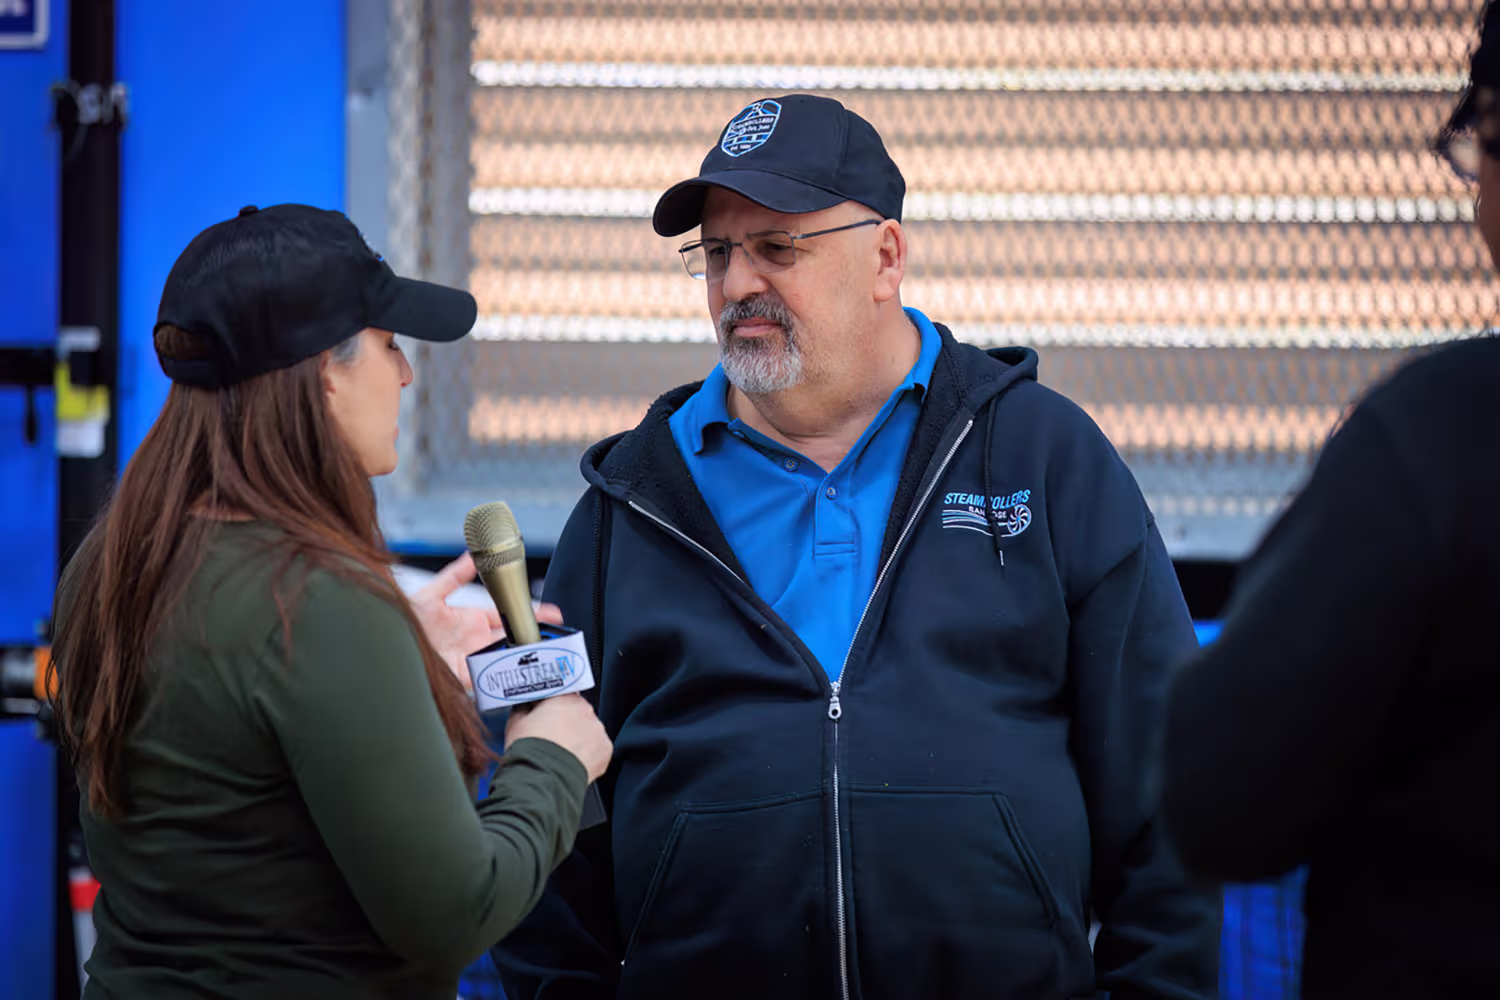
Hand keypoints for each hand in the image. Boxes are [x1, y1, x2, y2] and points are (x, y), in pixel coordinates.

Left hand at [408, 554, 562, 689]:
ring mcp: (473, 659)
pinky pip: (492, 676)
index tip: (552, 613)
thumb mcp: (431, 594)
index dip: (529, 613)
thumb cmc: (404, 623)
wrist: (387, 651)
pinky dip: (507, 672)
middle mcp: (475, 640)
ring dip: (523, 653)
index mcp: (470, 619)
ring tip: (544, 650)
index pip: (507, 614)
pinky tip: (519, 668)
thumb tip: (473, 554)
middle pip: (512, 636)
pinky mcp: (466, 679)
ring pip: (507, 656)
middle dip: (534, 635)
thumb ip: (455, 575)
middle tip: (557, 634)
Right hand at [506, 694, 612, 782]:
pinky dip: (589, 755)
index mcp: (564, 698)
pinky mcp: (605, 750)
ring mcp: (597, 730)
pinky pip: (597, 749)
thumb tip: (524, 706)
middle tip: (552, 737)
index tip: (547, 713)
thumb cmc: (529, 751)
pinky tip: (573, 762)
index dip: (553, 705)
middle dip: (567, 723)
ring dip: (579, 739)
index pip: (562, 693)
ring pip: (589, 731)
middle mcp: (586, 710)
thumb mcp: (516, 723)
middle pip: (577, 712)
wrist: (542, 779)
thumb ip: (523, 708)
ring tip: (562, 754)